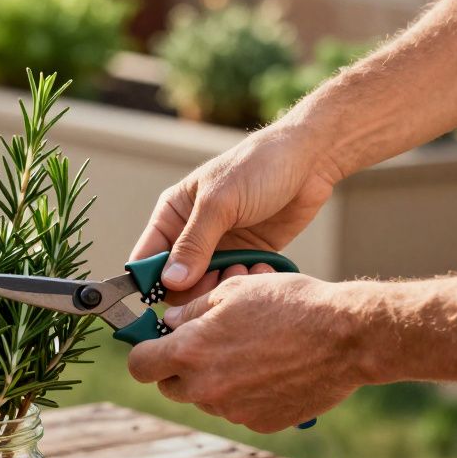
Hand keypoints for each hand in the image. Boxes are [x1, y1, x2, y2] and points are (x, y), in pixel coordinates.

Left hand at [126, 271, 372, 432]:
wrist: (347, 337)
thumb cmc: (290, 305)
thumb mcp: (233, 292)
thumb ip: (191, 311)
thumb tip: (168, 323)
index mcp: (191, 352)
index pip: (140, 366)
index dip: (145, 352)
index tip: (156, 343)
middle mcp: (206, 387)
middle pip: (169, 386)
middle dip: (178, 367)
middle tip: (203, 345)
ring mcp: (233, 410)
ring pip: (205, 398)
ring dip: (213, 380)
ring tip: (247, 351)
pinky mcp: (260, 423)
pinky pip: (236, 409)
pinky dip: (243, 394)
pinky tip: (269, 370)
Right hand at [131, 124, 343, 302]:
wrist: (310, 159)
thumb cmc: (258, 167)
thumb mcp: (221, 203)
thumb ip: (194, 244)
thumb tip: (169, 282)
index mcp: (173, 214)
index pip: (147, 258)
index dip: (149, 282)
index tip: (167, 298)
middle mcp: (191, 234)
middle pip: (175, 281)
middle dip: (193, 288)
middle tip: (218, 280)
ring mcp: (219, 247)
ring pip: (206, 286)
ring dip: (222, 286)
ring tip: (243, 271)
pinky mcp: (246, 255)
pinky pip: (234, 282)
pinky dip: (245, 283)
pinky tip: (261, 269)